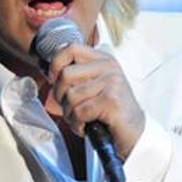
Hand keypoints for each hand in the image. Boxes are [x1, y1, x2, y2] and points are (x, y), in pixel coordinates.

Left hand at [45, 44, 145, 158]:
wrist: (134, 133)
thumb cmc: (109, 112)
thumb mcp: (93, 87)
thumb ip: (74, 77)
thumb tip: (48, 72)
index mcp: (103, 60)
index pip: (70, 48)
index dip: (56, 64)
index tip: (56, 80)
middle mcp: (108, 67)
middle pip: (65, 74)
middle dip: (60, 96)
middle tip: (71, 108)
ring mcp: (112, 83)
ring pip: (71, 96)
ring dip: (70, 114)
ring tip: (81, 119)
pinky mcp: (111, 101)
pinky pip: (79, 112)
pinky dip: (78, 124)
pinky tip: (86, 127)